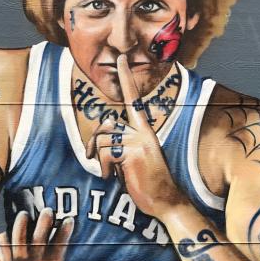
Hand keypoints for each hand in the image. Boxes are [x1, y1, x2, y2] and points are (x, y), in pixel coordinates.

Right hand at [0, 209, 116, 260]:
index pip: (60, 242)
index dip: (64, 230)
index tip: (70, 220)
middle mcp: (38, 260)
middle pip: (40, 234)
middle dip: (43, 222)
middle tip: (48, 211)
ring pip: (21, 237)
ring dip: (22, 225)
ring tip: (25, 214)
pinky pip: (4, 250)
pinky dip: (4, 241)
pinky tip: (6, 235)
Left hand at [85, 54, 184, 217]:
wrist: (165, 201)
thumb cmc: (146, 182)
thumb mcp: (132, 159)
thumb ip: (118, 145)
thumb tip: (95, 143)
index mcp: (144, 130)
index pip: (133, 99)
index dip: (126, 78)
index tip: (121, 59)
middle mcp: (143, 131)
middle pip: (105, 125)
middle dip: (94, 144)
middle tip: (97, 162)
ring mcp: (139, 141)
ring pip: (101, 140)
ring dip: (99, 161)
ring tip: (113, 174)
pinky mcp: (133, 153)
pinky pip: (105, 154)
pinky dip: (104, 169)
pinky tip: (114, 179)